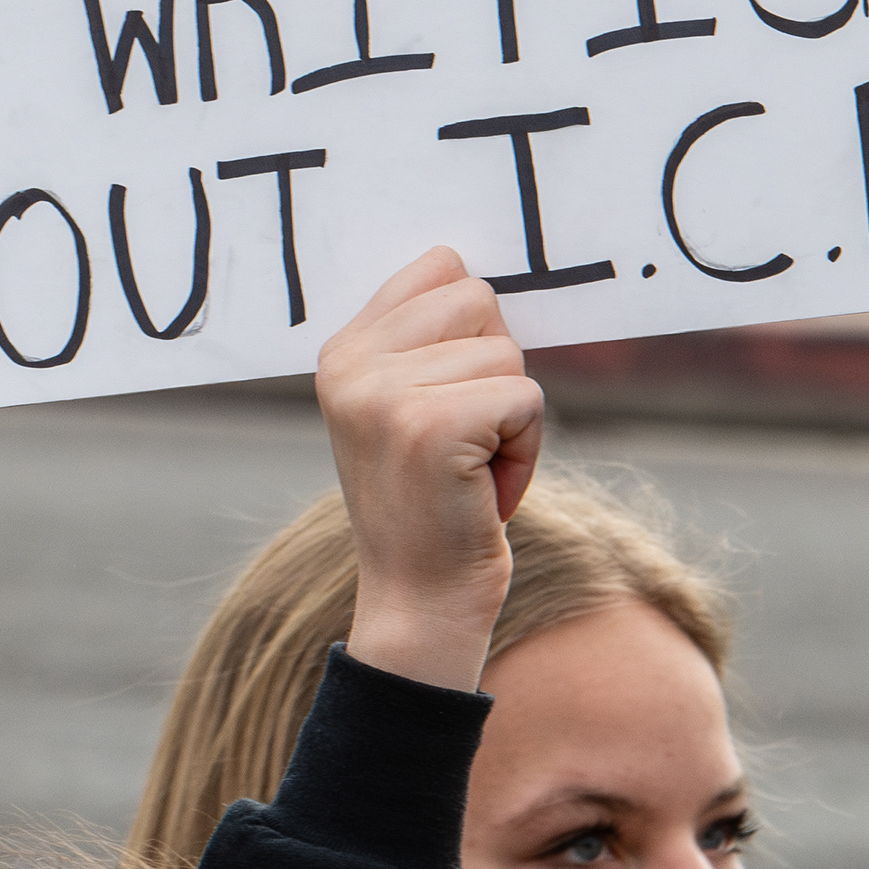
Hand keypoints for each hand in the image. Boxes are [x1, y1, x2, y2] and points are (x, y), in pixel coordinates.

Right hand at [315, 246, 543, 693]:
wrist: (419, 603)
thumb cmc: (434, 500)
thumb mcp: (408, 405)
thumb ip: (428, 339)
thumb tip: (481, 272)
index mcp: (343, 350)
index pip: (441, 265)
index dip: (473, 328)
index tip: (453, 391)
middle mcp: (351, 366)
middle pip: (480, 299)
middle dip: (496, 368)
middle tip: (466, 438)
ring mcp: (384, 395)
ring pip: (507, 352)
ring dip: (513, 417)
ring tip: (472, 469)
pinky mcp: (431, 427)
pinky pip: (525, 396)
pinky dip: (525, 447)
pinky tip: (485, 490)